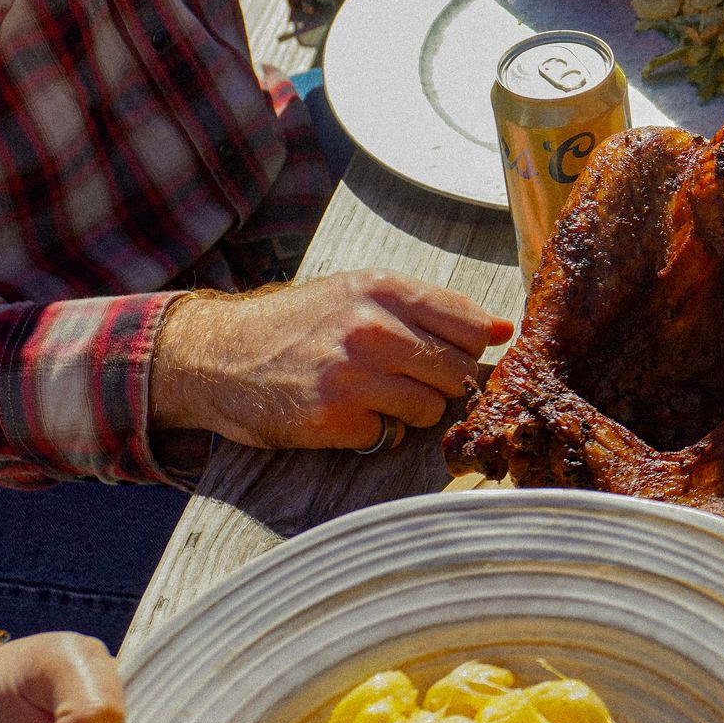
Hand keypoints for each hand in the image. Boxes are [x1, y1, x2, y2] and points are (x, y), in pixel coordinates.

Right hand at [151, 270, 515, 450]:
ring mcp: (355, 374)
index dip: (471, 347)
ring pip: (432, 407)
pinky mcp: (338, 418)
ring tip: (370, 392)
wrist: (218, 356)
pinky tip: (345, 413)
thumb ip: (433, 309)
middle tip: (398, 376)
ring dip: (410, 409)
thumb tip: (505, 330)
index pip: (473, 325)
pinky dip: (375, 430)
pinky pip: (392, 434)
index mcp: (384, 289)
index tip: (452, 354)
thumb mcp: (360, 294)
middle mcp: (373, 327)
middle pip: (458, 371)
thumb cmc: (299, 325)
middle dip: (439, 381)